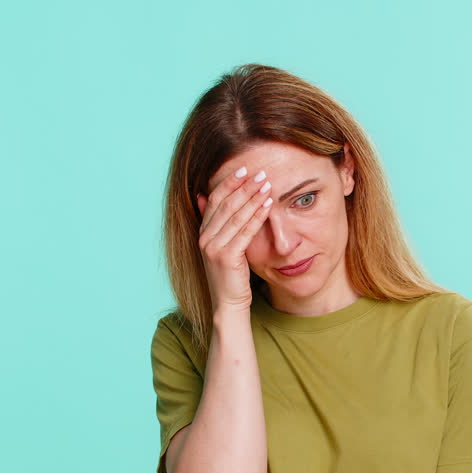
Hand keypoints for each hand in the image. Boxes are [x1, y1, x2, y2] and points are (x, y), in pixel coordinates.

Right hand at [195, 166, 273, 312]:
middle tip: (260, 173)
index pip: (214, 199)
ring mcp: (214, 247)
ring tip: (267, 185)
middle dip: (244, 186)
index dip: (229, 183)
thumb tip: (204, 196)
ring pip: (236, 215)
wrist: (228, 303)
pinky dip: (257, 216)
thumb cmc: (230, 275)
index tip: (244, 169)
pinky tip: (268, 206)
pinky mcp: (226, 257)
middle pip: (226, 204)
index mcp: (203, 232)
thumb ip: (215, 223)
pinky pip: (245, 231)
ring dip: (253, 197)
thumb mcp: (221, 246)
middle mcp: (205, 237)